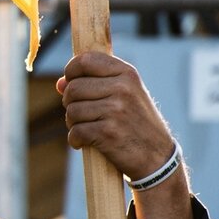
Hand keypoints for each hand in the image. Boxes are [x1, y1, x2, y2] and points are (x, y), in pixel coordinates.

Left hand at [56, 51, 175, 178]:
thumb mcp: (126, 95)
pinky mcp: (108, 132)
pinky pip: (75, 131)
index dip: (71, 71)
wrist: (157, 157)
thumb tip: (60, 84)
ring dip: (72, 123)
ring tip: (85, 128)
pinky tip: (84, 142)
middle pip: (73, 88)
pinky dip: (75, 140)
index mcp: (127, 73)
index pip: (86, 60)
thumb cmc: (136, 123)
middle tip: (80, 114)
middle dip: (69, 102)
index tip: (70, 83)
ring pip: (72, 110)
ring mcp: (116, 110)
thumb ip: (95, 83)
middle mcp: (122, 88)